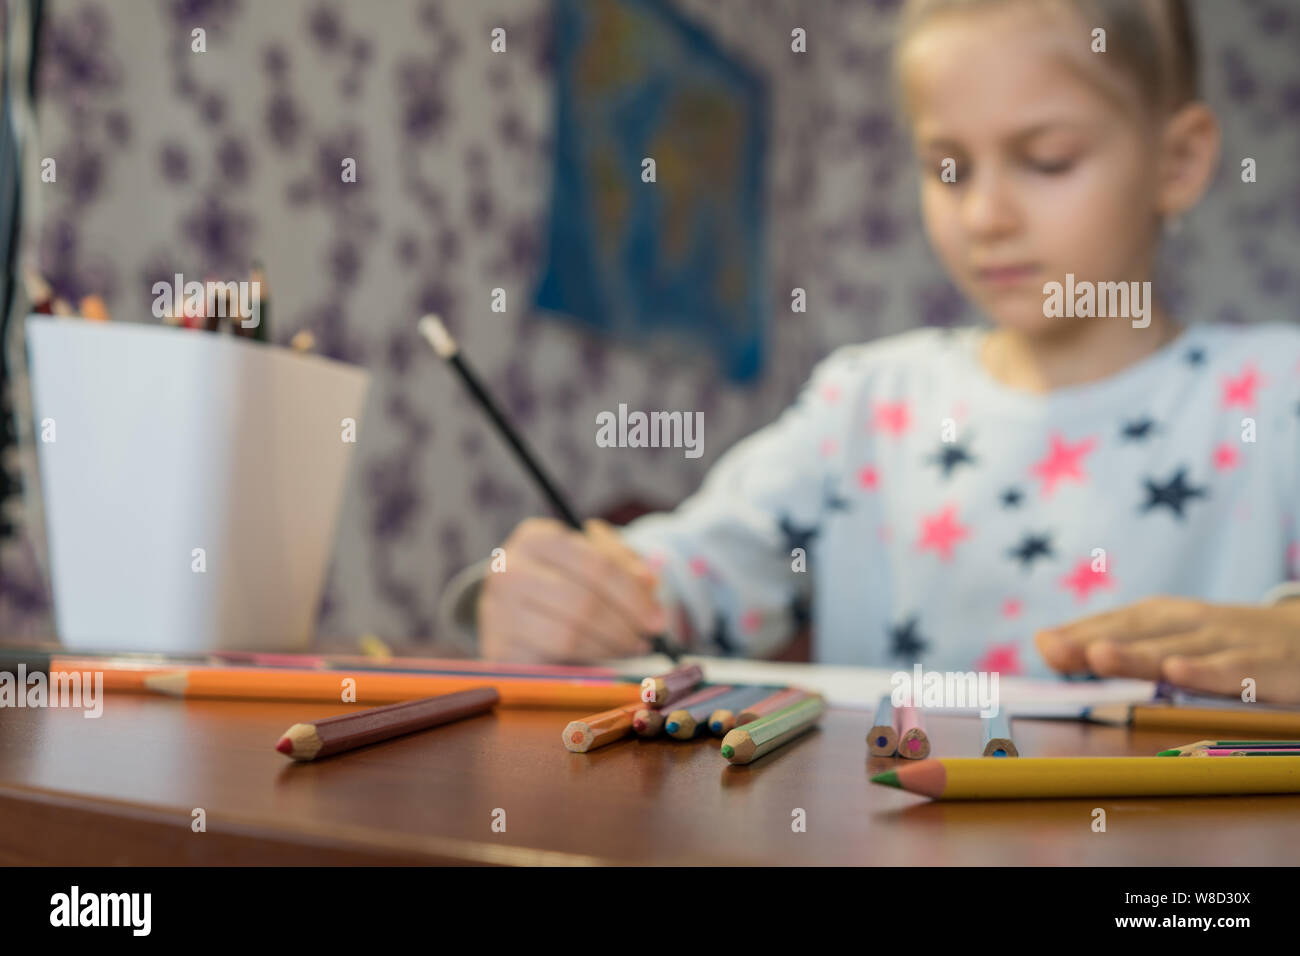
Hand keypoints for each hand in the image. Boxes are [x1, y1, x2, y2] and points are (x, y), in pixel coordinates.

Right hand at [477, 517, 665, 663]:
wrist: (516, 608)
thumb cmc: (563, 578)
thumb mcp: (592, 558)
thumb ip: (623, 564)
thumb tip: (649, 583)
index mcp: (536, 537)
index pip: (594, 563)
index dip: (631, 592)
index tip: (658, 616)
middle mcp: (508, 569)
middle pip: (583, 601)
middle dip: (625, 624)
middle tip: (650, 636)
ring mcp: (498, 610)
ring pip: (569, 634)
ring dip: (611, 645)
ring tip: (633, 646)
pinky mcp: (498, 647)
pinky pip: (553, 659)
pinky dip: (589, 660)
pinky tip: (607, 656)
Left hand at [1035, 596, 1299, 704]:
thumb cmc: (1221, 642)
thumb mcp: (1167, 638)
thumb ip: (1110, 645)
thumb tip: (1043, 644)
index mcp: (1161, 617)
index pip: (1112, 623)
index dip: (1077, 634)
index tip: (1042, 645)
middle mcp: (1188, 624)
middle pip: (1136, 634)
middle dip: (1093, 642)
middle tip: (1054, 649)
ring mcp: (1224, 643)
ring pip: (1176, 649)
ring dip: (1137, 653)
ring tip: (1100, 655)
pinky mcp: (1262, 665)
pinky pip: (1231, 671)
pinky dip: (1205, 671)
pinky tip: (1179, 673)